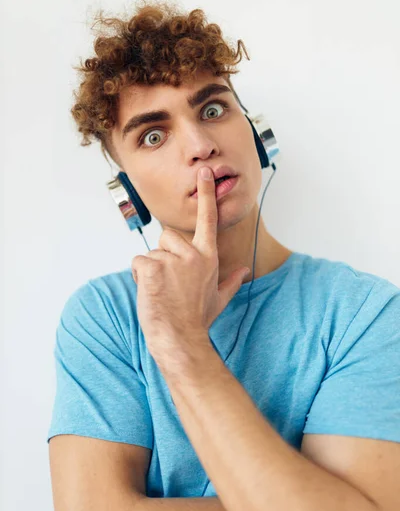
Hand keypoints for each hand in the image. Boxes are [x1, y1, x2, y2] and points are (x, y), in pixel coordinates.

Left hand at [131, 166, 249, 362]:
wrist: (181, 338)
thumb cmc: (198, 319)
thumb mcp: (219, 298)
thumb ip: (232, 281)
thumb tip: (246, 271)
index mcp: (208, 257)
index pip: (207, 219)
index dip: (206, 194)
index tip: (204, 172)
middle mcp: (192, 254)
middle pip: (167, 237)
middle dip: (163, 255)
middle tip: (169, 282)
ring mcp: (173, 260)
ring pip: (151, 253)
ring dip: (150, 270)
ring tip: (161, 291)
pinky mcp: (153, 268)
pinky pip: (138, 263)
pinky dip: (139, 277)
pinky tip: (150, 292)